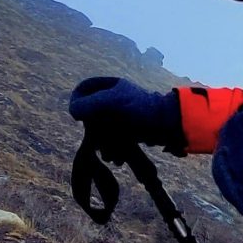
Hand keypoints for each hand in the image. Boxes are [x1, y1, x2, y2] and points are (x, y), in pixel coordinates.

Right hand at [67, 77, 182, 153]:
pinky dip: (113, 149)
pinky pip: (111, 140)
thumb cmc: (142, 110)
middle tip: (96, 141)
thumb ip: (89, 104)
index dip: (78, 101)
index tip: (78, 115)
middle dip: (93, 131)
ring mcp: (120, 115)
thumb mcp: (112, 102)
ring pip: (100, 130)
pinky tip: (118, 158)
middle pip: (90, 114)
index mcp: (110, 85)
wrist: (169, 125)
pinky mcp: (127, 130)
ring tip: (110, 154)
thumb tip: (74, 111)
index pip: (84, 89)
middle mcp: (114, 99)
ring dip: (103, 144)